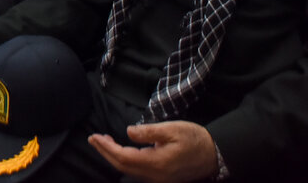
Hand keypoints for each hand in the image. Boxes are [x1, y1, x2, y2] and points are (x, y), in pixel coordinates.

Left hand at [88, 121, 218, 182]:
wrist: (214, 155)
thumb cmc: (194, 139)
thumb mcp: (172, 129)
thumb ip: (148, 132)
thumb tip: (128, 132)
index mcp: (157, 163)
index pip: (124, 158)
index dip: (107, 148)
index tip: (95, 137)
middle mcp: (155, 176)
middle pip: (123, 166)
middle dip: (106, 152)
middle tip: (93, 139)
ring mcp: (159, 179)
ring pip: (129, 170)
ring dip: (114, 156)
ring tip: (104, 141)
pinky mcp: (161, 178)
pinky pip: (137, 171)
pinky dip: (125, 160)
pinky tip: (121, 149)